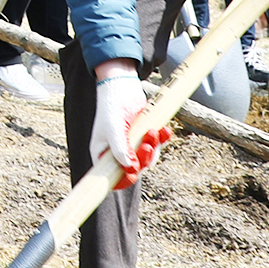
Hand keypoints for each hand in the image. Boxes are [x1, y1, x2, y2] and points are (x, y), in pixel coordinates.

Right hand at [89, 71, 170, 189]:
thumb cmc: (111, 107)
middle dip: (144, 157)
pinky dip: (162, 138)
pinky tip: (165, 130)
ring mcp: (132, 146)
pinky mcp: (144, 137)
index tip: (133, 173)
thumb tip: (130, 168)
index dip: (124, 179)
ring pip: (148, 157)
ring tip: (154, 131)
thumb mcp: (113, 129)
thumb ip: (120, 148)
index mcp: (104, 154)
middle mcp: (118, 153)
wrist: (122, 88)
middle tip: (147, 145)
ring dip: (154, 146)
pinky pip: (157, 145)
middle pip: (135, 168)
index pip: (113, 177)